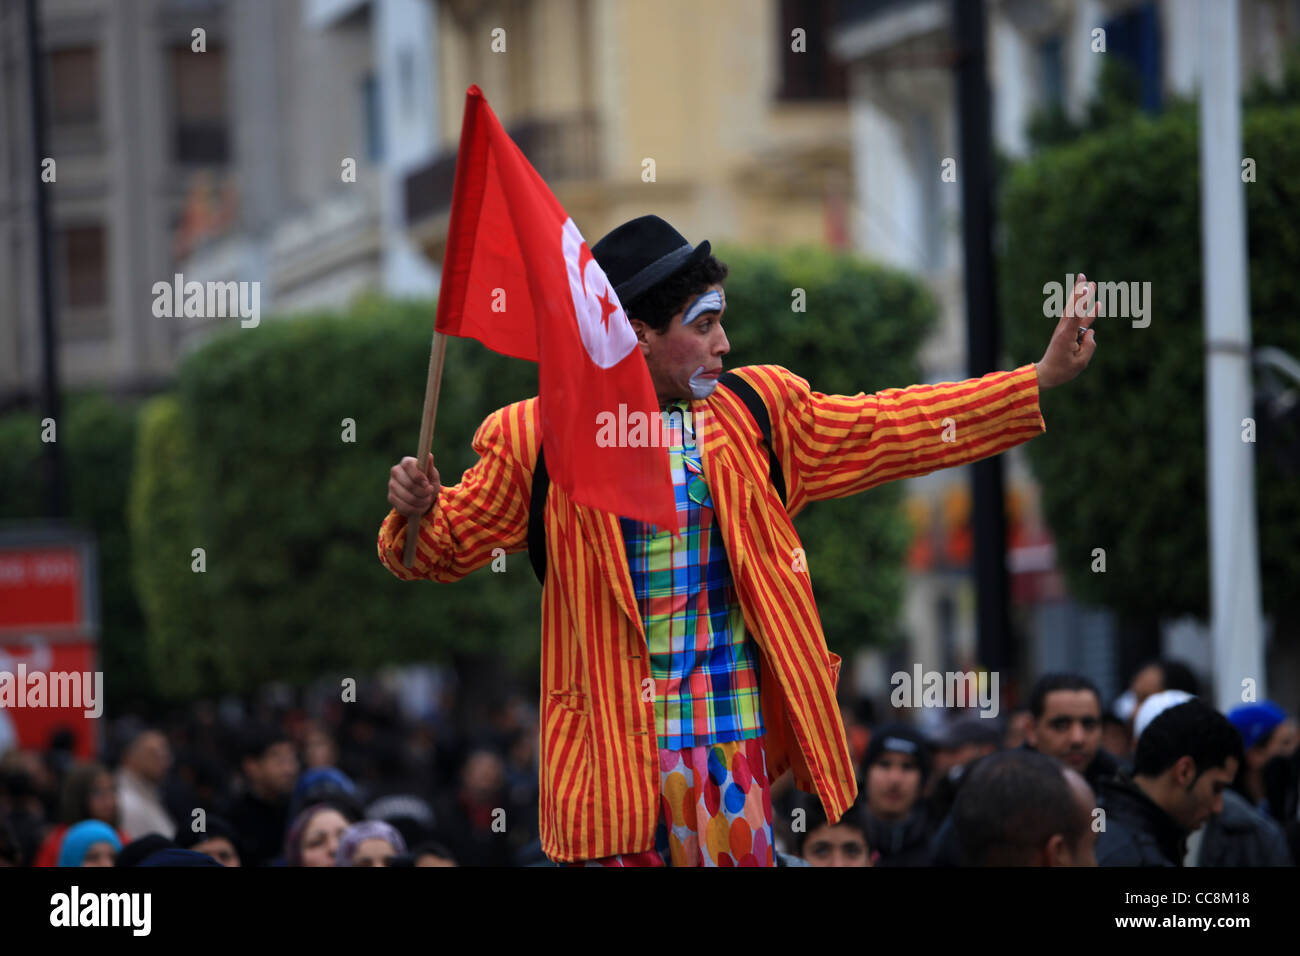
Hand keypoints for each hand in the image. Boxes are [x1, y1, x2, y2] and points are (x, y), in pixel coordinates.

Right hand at [388, 454, 439, 517]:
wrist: (423, 497)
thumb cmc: (428, 483)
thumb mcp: (432, 475)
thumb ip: (430, 467)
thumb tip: (429, 455)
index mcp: (406, 462)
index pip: (408, 465)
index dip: (418, 476)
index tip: (427, 483)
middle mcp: (396, 472)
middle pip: (409, 484)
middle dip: (423, 492)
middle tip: (430, 492)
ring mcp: (391, 485)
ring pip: (408, 497)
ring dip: (422, 502)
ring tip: (427, 500)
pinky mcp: (391, 498)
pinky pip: (404, 507)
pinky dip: (416, 510)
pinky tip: (420, 506)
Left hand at [1036, 273, 1097, 389]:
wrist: (1047, 374)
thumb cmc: (1063, 370)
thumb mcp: (1080, 363)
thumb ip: (1089, 346)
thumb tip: (1091, 332)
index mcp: (1067, 335)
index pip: (1075, 315)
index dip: (1082, 301)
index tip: (1086, 288)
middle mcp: (1064, 329)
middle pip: (1072, 306)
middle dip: (1079, 291)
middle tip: (1084, 276)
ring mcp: (1065, 330)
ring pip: (1073, 309)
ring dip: (1081, 296)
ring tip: (1090, 283)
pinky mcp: (1067, 333)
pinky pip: (1077, 319)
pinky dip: (1085, 310)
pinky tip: (1095, 304)